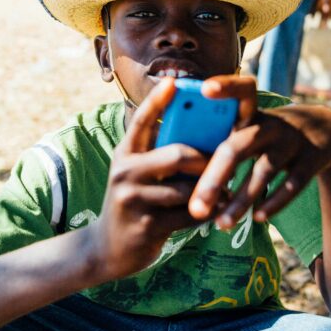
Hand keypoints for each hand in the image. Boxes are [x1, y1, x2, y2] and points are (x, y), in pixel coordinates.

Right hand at [86, 78, 209, 280]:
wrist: (106, 249)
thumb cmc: (134, 203)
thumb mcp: (138, 173)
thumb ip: (159, 154)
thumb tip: (201, 135)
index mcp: (125, 153)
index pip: (142, 121)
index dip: (157, 101)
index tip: (173, 81)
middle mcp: (125, 171)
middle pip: (177, 155)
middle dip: (206, 159)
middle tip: (224, 162)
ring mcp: (133, 199)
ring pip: (187, 189)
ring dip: (209, 192)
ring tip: (224, 193)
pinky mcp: (146, 225)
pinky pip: (188, 215)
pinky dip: (204, 214)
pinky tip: (211, 214)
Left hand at [189, 76, 330, 228]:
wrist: (324, 132)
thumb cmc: (267, 134)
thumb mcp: (250, 125)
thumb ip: (221, 136)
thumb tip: (177, 164)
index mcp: (250, 113)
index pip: (240, 91)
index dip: (226, 87)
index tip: (205, 88)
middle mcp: (270, 125)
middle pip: (237, 147)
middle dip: (215, 179)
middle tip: (196, 208)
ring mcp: (292, 142)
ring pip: (263, 171)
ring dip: (241, 200)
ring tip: (222, 224)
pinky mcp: (312, 160)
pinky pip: (293, 184)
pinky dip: (275, 202)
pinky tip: (257, 218)